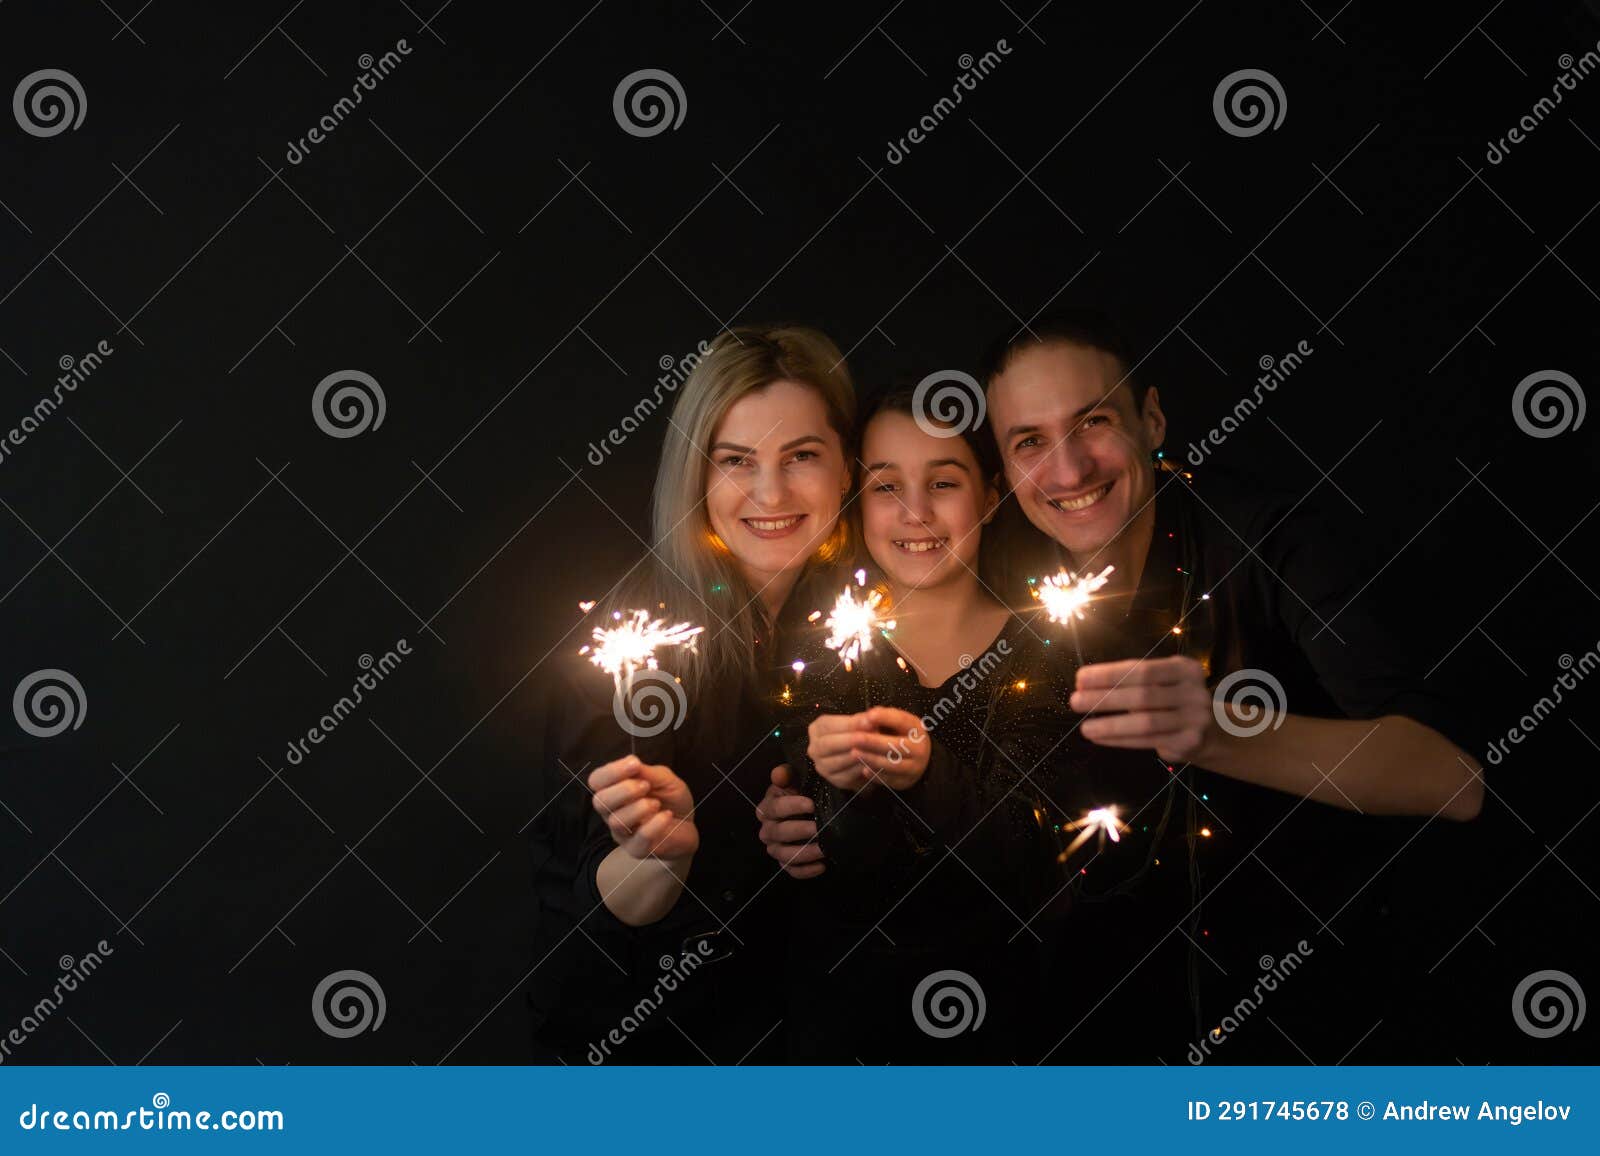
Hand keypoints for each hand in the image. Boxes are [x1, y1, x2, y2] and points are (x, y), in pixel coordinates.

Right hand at [588, 755, 698, 860]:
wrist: (688, 827)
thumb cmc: (671, 800)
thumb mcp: (663, 779)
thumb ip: (646, 772)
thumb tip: (631, 762)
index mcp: (614, 791)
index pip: (597, 780)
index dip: (611, 771)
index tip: (635, 764)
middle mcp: (613, 812)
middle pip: (599, 802)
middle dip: (624, 790)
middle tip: (645, 786)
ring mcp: (623, 833)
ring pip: (616, 821)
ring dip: (640, 808)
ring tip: (657, 804)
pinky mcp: (637, 849)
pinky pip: (640, 837)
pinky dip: (656, 823)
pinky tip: (667, 815)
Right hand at [755, 764, 824, 878]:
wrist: (810, 813)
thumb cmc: (801, 794)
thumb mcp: (794, 780)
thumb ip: (787, 775)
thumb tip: (780, 774)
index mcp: (767, 808)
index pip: (775, 808)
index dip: (792, 806)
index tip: (812, 804)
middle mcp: (767, 830)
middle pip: (779, 832)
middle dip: (800, 830)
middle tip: (819, 828)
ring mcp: (775, 848)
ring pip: (784, 855)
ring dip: (805, 853)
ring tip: (824, 849)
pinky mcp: (785, 863)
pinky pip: (792, 870)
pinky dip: (806, 871)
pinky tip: (822, 866)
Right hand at [806, 712, 900, 790]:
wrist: (864, 754)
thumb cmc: (859, 733)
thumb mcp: (859, 722)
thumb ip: (862, 719)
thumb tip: (870, 719)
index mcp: (817, 729)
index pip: (828, 725)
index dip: (848, 723)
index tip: (868, 722)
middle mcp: (815, 748)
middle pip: (828, 744)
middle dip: (849, 740)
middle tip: (867, 738)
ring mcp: (822, 766)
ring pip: (836, 762)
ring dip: (855, 756)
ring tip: (872, 750)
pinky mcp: (834, 780)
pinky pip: (845, 777)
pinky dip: (858, 771)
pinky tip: (871, 764)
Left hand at [853, 706, 929, 789]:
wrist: (914, 758)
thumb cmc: (898, 735)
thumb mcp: (894, 723)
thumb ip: (881, 718)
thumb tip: (865, 718)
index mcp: (916, 729)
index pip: (902, 721)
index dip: (885, 717)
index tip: (868, 715)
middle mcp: (919, 749)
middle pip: (896, 745)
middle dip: (873, 741)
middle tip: (855, 738)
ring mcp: (915, 767)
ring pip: (893, 764)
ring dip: (872, 759)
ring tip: (854, 753)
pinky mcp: (906, 781)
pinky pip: (890, 780)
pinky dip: (876, 775)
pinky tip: (863, 770)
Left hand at [1070, 656, 1217, 762]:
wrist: (1213, 731)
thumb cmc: (1175, 701)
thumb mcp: (1162, 683)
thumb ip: (1132, 681)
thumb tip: (1086, 684)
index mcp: (1184, 669)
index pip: (1142, 669)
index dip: (1109, 674)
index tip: (1080, 678)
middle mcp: (1193, 691)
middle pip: (1142, 695)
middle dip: (1105, 698)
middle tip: (1075, 701)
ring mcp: (1195, 718)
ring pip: (1145, 722)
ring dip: (1110, 725)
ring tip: (1085, 728)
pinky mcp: (1190, 742)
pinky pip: (1148, 741)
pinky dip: (1121, 740)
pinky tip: (1101, 738)